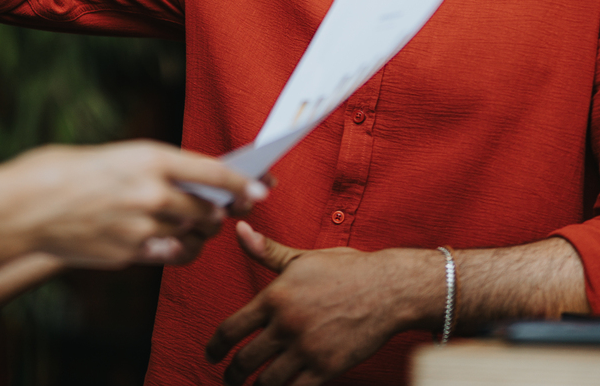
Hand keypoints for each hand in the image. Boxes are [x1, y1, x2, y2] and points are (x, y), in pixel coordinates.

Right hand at [0, 141, 265, 268]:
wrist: (27, 205)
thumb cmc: (69, 171)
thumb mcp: (118, 156)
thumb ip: (156, 169)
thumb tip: (192, 181)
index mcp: (151, 156)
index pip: (214, 171)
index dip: (244, 183)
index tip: (263, 189)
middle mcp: (152, 191)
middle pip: (209, 208)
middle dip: (219, 211)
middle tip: (220, 209)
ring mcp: (142, 225)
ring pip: (193, 235)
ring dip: (199, 232)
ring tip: (191, 225)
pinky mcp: (129, 252)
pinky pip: (169, 255)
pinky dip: (173, 250)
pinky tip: (165, 241)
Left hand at [206, 223, 434, 385]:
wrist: (388, 289)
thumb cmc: (347, 270)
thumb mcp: (303, 258)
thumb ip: (267, 251)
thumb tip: (239, 229)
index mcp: (275, 296)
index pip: (231, 328)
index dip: (215, 346)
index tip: (211, 354)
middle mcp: (286, 324)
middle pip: (244, 360)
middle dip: (231, 375)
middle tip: (229, 379)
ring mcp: (306, 348)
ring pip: (266, 381)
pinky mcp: (327, 367)